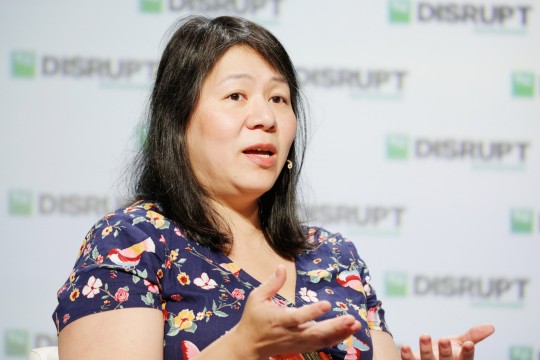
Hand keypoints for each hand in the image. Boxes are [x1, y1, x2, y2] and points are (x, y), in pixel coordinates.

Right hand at [230, 265, 361, 358]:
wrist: (249, 346)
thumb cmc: (253, 319)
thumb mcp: (257, 298)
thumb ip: (272, 284)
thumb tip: (282, 267)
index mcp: (279, 320)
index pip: (298, 317)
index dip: (313, 312)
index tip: (327, 304)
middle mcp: (291, 333)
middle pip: (315, 332)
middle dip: (335, 327)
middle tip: (351, 319)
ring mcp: (297, 342)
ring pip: (321, 340)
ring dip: (340, 333)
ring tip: (355, 325)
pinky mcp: (302, 346)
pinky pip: (321, 344)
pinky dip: (336, 339)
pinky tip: (348, 332)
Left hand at [400, 324, 494, 359]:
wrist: (426, 357)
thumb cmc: (446, 351)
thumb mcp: (459, 343)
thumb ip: (473, 336)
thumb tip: (491, 326)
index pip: (465, 359)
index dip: (467, 353)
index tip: (468, 344)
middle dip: (445, 352)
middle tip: (443, 339)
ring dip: (426, 349)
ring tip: (424, 335)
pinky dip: (407, 355)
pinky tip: (405, 346)